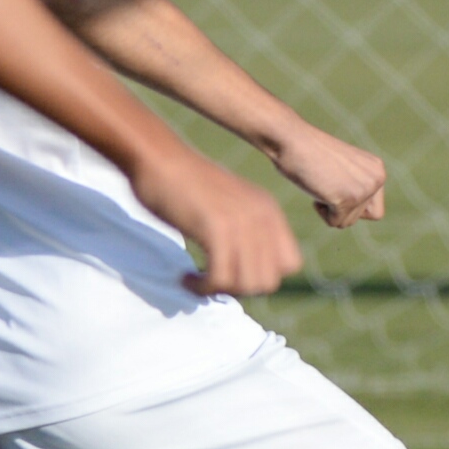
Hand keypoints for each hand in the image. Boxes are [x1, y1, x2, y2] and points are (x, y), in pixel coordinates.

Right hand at [129, 144, 301, 296]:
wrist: (158, 158)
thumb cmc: (184, 184)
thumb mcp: (230, 205)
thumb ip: (245, 230)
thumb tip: (247, 269)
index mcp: (269, 211)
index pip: (291, 264)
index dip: (264, 276)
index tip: (235, 272)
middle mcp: (263, 217)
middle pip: (269, 281)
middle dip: (240, 289)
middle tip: (212, 280)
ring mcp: (241, 223)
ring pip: (247, 285)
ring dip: (220, 291)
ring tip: (198, 280)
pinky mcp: (216, 229)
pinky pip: (220, 278)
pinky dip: (202, 287)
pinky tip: (186, 278)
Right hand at [268, 120, 389, 228]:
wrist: (291, 140)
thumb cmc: (309, 153)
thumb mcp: (344, 169)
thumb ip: (356, 185)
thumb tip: (361, 208)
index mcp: (378, 170)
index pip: (375, 211)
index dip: (353, 207)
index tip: (338, 185)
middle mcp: (377, 179)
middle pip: (361, 217)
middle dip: (341, 208)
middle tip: (327, 182)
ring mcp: (363, 189)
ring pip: (348, 222)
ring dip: (331, 210)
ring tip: (322, 183)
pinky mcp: (347, 198)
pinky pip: (335, 222)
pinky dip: (322, 212)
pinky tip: (317, 189)